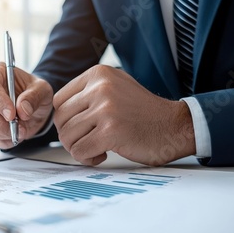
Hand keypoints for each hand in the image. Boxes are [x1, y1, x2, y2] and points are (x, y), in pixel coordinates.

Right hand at [0, 62, 52, 148]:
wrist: (35, 107)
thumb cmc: (35, 93)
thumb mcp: (42, 90)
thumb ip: (34, 97)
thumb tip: (22, 110)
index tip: (12, 115)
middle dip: (0, 122)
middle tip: (19, 128)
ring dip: (4, 133)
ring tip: (21, 131)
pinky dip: (4, 141)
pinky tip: (15, 135)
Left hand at [53, 65, 195, 165]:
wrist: (175, 127)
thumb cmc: (142, 113)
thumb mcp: (114, 88)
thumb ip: (86, 94)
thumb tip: (58, 112)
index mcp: (98, 74)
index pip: (59, 101)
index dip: (66, 120)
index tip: (82, 128)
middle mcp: (100, 87)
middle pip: (60, 120)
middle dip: (70, 137)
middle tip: (88, 141)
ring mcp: (106, 108)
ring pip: (67, 136)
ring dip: (78, 149)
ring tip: (97, 148)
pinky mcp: (111, 131)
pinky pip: (80, 151)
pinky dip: (88, 158)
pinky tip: (103, 154)